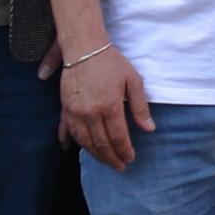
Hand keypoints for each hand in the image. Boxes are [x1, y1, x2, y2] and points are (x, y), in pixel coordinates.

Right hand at [60, 43, 153, 170]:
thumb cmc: (112, 62)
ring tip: (105, 161)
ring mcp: (75, 111)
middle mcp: (90, 112)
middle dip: (112, 157)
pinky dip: (70, 141)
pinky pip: (66, 129)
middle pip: (101, 143)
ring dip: (95, 154)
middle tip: (120, 166)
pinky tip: (70, 149)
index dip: (124, 151)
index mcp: (109, 106)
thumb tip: (149, 129)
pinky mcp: (65, 107)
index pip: (118, 137)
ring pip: (84, 141)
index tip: (131, 158)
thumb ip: (140, 107)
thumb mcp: (133, 81)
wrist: (84, 48)